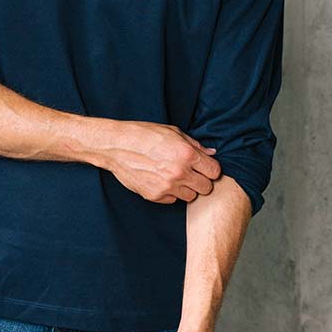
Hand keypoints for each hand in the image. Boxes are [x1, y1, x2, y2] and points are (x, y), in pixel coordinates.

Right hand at [106, 122, 220, 203]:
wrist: (117, 145)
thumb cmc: (144, 134)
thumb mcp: (173, 132)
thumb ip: (195, 145)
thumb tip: (212, 153)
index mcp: (187, 154)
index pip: (214, 172)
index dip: (211, 169)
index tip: (205, 167)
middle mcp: (179, 172)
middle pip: (206, 188)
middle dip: (202, 181)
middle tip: (192, 174)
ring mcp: (167, 186)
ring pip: (190, 197)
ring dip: (186, 188)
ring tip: (175, 176)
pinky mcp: (155, 196)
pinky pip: (172, 200)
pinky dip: (170, 192)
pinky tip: (161, 179)